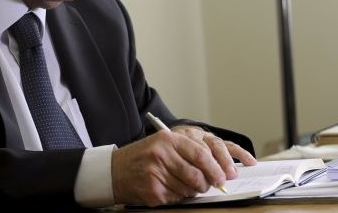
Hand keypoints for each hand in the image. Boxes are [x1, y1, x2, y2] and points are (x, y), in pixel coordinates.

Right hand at [111, 128, 255, 206]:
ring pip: (189, 189)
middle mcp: (161, 155)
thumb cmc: (142, 157)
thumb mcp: (162, 145)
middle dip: (206, 184)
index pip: (201, 154)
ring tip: (181, 184)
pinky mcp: (153, 191)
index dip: (216, 168)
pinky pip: (177, 198)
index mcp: (167, 140)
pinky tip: (167, 189)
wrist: (114, 171)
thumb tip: (216, 170)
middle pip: (197, 175)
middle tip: (206, 185)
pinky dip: (177, 196)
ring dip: (191, 191)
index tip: (223, 177)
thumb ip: (187, 153)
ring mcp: (156, 174)